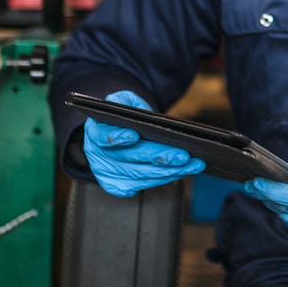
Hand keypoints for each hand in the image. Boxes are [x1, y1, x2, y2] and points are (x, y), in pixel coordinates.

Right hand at [82, 90, 204, 196]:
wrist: (119, 131)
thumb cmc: (124, 116)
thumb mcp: (123, 100)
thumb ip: (126, 101)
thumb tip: (138, 112)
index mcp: (95, 131)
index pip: (103, 135)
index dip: (117, 136)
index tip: (133, 135)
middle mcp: (98, 155)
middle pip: (129, 158)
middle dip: (158, 157)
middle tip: (182, 155)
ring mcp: (107, 173)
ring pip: (139, 175)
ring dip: (168, 171)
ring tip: (192, 165)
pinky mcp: (117, 185)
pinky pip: (142, 186)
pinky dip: (163, 180)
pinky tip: (180, 173)